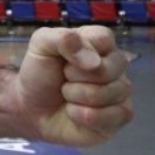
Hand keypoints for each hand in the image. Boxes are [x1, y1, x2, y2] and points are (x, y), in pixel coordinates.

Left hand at [16, 26, 132, 145]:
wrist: (31, 108)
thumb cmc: (40, 73)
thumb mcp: (40, 45)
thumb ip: (62, 38)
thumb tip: (94, 61)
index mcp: (99, 42)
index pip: (104, 38)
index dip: (80, 49)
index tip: (64, 56)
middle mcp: (116, 64)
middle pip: (105, 70)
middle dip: (73, 76)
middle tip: (64, 77)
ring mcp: (122, 90)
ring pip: (103, 95)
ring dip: (74, 96)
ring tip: (67, 94)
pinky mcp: (122, 114)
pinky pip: (107, 116)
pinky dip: (80, 115)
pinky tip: (74, 111)